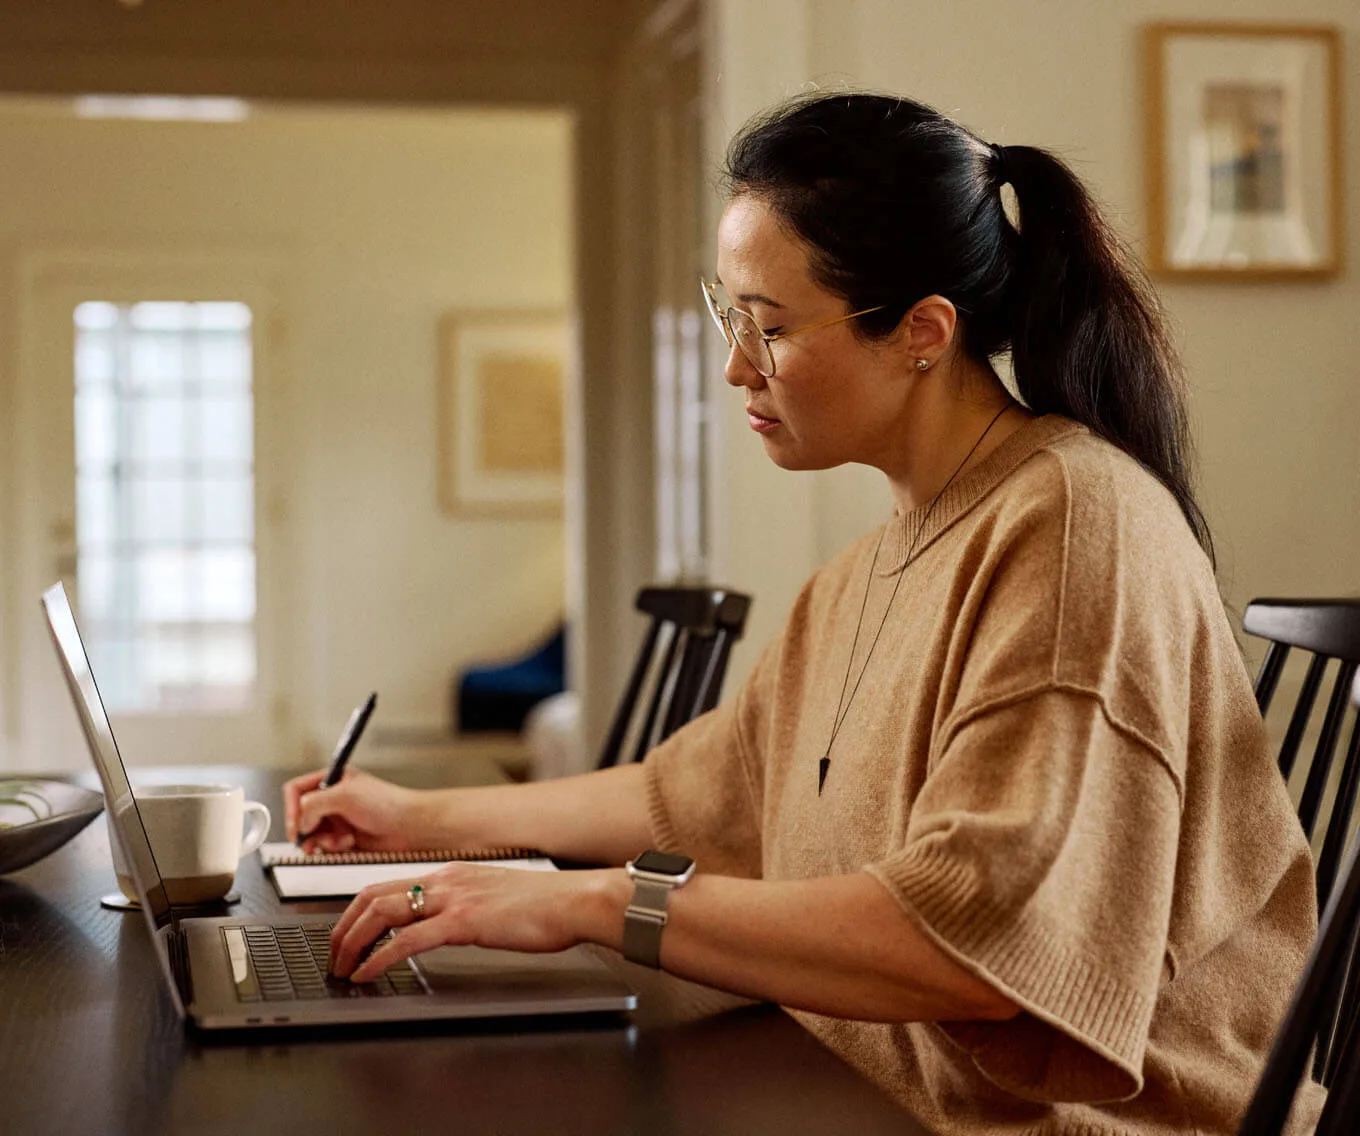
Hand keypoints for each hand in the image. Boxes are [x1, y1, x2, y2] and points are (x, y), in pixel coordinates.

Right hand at [282, 768, 422, 853]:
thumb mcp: (346, 796)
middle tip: (311, 840)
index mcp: (331, 779)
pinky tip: (349, 844)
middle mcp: (332, 798)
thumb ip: (315, 803)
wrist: (410, 827)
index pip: (296, 790)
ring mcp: (337, 818)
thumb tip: (300, 819)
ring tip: (338, 842)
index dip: (290, 808)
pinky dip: (332, 848)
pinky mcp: (343, 837)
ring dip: (322, 841)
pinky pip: (324, 846)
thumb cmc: (387, 803)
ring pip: (311, 833)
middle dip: (306, 830)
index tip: (295, 827)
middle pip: (300, 815)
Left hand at [329, 863, 617, 982]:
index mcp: (452, 874)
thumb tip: (448, 926)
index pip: (387, 885)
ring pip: (382, 913)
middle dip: (342, 928)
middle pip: (373, 896)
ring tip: (342, 968)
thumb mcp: (496, 899)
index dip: (356, 912)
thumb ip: (467, 907)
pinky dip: (379, 957)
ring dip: (352, 943)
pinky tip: (369, 973)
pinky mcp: (464, 921)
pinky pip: (407, 940)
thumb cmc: (547, 905)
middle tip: (333, 956)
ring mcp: (454, 898)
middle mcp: (446, 880)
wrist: (575, 900)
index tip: (345, 935)